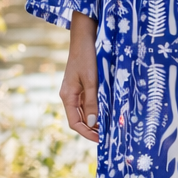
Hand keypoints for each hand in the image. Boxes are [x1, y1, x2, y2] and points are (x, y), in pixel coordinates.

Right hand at [60, 10, 99, 142]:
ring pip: (85, 112)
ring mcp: (75, 91)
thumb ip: (92, 102)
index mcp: (68, 96)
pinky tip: (107, 112)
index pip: (75, 123)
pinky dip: (97, 110)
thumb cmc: (87, 57)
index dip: (87, 133)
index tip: (101, 140)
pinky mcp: (82, 86)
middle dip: (92, 129)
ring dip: (95, 120)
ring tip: (110, 126)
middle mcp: (69, 96)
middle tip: (108, 135)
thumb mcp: (91, 81)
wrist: (84, 37)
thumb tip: (93, 122)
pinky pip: (88, 103)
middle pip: (79, 119)